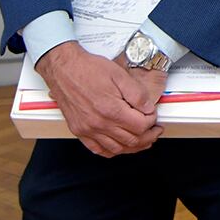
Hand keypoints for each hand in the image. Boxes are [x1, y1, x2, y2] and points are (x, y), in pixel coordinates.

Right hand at [35, 41, 162, 156]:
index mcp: (111, 110)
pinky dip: (113, 151)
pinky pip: (98, 150)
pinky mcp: (78, 131)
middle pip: (131, 140)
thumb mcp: (120, 75)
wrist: (64, 69)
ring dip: (134, 146)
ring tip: (144, 139)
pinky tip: (120, 145)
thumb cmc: (89, 69)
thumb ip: (137, 94)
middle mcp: (99, 124)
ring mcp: (87, 130)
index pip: (140, 126)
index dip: (152, 121)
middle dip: (148, 136)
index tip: (153, 115)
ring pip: (117, 149)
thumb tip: (149, 108)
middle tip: (155, 130)